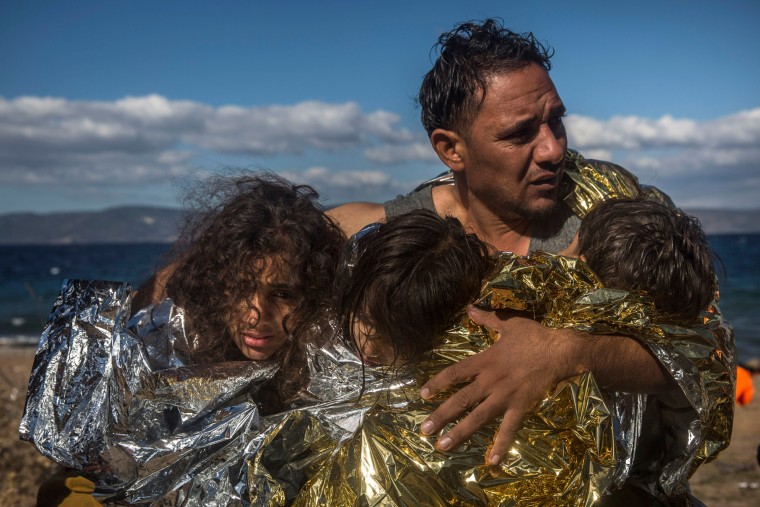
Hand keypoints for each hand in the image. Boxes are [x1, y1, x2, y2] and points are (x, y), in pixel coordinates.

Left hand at [419, 306, 578, 464]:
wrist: (561, 351)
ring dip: (460, 433)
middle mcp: (490, 381)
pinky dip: (500, 444)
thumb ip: (487, 318)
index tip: (423, 393)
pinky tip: (491, 461)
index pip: (455, 373)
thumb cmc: (535, 336)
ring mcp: (505, 396)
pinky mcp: (521, 406)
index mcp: (485, 361)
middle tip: (423, 430)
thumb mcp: (508, 323)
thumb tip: (470, 307)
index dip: (437, 383)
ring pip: (478, 417)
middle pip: (460, 400)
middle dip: (441, 416)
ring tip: (443, 446)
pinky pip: (509, 429)